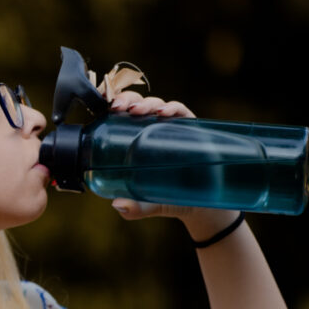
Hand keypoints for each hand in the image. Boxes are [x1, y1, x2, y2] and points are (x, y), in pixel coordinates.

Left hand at [107, 91, 239, 237]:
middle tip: (119, 107)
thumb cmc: (171, 199)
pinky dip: (173, 108)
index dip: (112, 108)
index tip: (104, 110)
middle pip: (136, 106)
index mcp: (135, 142)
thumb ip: (135, 208)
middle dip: (126, 100)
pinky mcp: (192, 129)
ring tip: (137, 110)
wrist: (204, 205)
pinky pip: (182, 112)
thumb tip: (118, 205)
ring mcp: (172, 128)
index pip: (120, 118)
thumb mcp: (150, 205)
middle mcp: (152, 130)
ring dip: (146, 103)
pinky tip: (164, 112)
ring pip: (157, 105)